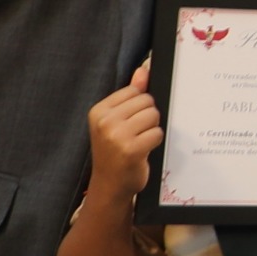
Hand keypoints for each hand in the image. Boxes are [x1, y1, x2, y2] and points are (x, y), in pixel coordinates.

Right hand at [84, 63, 161, 204]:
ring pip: (154, 116)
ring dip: (152, 130)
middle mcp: (105, 121)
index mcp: (99, 110)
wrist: (110, 185)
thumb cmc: (115, 151)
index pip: (136, 91)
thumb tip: (143, 70)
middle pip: (148, 102)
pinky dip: (155, 142)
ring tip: (139, 142)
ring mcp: (116, 135)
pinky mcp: (131, 149)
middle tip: (135, 134)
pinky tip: (143, 151)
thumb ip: (131, 94)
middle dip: (148, 118)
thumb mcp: (117, 121)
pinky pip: (158, 133)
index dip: (140, 106)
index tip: (129, 122)